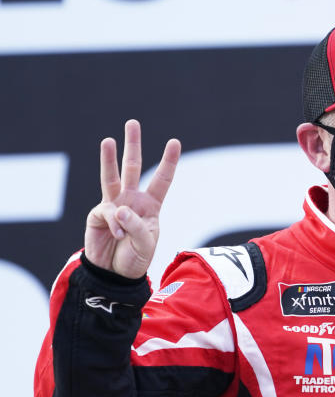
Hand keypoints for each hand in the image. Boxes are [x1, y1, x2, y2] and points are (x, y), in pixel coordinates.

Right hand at [84, 119, 180, 278]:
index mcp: (150, 205)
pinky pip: (107, 212)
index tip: (174, 142)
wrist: (115, 274)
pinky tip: (117, 235)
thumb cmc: (136, 258)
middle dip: (133, 145)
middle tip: (132, 122)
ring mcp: (113, 205)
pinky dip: (114, 224)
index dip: (168, 162)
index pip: (161, 179)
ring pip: (111, 177)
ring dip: (109, 158)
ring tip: (108, 140)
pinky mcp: (98, 214)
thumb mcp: (146, 244)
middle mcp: (132, 200)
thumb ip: (136, 226)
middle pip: (133, 167)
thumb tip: (118, 208)